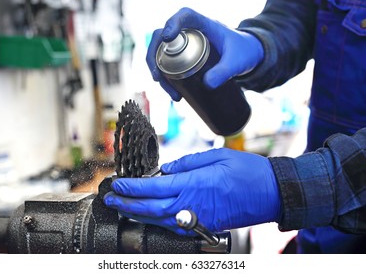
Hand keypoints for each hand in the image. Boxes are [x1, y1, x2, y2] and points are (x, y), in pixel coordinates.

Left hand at [104, 148, 280, 235]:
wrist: (272, 193)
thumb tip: (167, 169)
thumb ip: (188, 162)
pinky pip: (174, 225)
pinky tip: (149, 216)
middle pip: (150, 207)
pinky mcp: (204, 225)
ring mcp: (197, 217)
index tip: (118, 183)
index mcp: (193, 183)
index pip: (153, 186)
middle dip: (127, 203)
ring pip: (159, 219)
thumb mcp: (217, 157)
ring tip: (123, 207)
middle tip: (111, 198)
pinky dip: (157, 221)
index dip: (132, 186)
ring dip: (138, 213)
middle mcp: (191, 203)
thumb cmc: (248, 172)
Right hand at [146, 7, 263, 100]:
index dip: (172, 23)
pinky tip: (175, 93)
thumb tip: (207, 84)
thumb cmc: (243, 52)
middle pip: (162, 37)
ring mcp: (185, 46)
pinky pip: (168, 65)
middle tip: (158, 78)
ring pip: (162, 54)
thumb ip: (225, 71)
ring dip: (159, 72)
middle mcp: (190, 33)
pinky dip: (167, 79)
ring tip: (172, 93)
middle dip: (154, 57)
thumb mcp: (237, 61)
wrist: (247, 56)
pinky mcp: (184, 58)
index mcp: (204, 24)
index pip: (184, 16)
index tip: (167, 38)